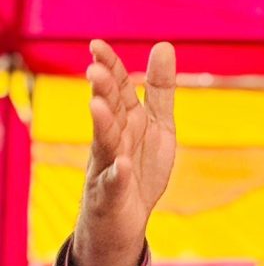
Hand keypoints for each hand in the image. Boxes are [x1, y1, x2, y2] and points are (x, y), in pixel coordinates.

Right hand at [71, 39, 176, 265]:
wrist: (125, 220)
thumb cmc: (139, 168)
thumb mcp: (157, 126)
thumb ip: (160, 90)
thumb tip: (165, 45)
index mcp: (124, 121)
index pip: (116, 89)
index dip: (109, 68)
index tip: (97, 45)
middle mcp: (112, 140)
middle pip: (108, 112)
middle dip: (102, 92)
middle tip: (95, 69)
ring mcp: (108, 167)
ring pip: (105, 144)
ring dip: (103, 125)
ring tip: (98, 106)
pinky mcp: (113, 196)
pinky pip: (114, 185)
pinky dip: (117, 176)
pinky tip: (121, 166)